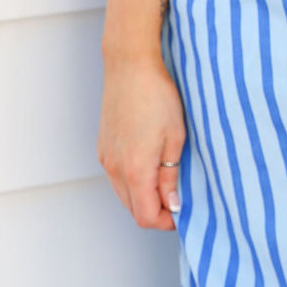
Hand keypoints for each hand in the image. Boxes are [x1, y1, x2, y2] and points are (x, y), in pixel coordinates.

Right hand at [98, 54, 186, 229]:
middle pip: (133, 209)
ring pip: (124, 194)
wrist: (130, 65)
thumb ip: (171, 176)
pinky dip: (133, 181)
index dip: (166, 222)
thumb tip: (172, 205)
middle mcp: (114, 169)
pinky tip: (150, 163)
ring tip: (166, 177)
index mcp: (135, 170)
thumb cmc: (158, 96)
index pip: (146, 217)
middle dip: (156, 211)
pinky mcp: (103, 147)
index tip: (183, 213)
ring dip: (144, 196)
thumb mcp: (175, 137)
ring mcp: (105, 158)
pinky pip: (117, 177)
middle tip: (178, 196)